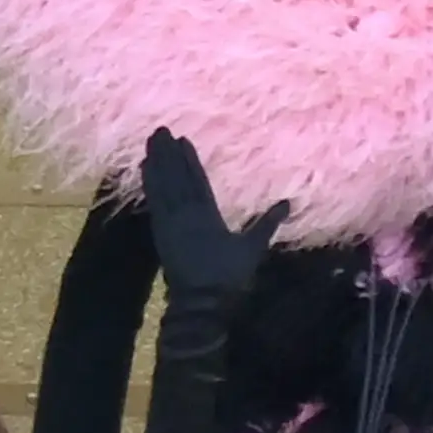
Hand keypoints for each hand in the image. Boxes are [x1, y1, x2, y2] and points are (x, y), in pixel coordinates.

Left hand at [140, 129, 289, 305]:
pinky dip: (148, 183)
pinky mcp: (159, 231)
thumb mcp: (252, 248)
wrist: (199, 302)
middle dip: (167, 153)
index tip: (182, 139)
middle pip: (175, 177)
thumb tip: (288, 202)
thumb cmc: (228, 276)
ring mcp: (170, 221)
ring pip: (161, 185)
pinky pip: (153, 201)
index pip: (197, 180)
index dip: (189, 160)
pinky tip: (144, 169)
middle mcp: (185, 212)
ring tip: (150, 142)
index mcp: (208, 214)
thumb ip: (268, 223)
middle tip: (159, 130)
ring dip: (155, 162)